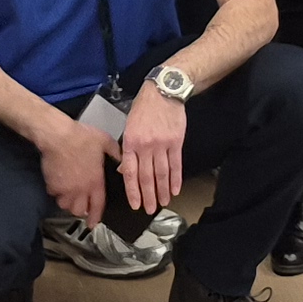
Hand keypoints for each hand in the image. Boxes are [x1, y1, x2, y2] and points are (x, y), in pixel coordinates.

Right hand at [38, 113, 113, 224]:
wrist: (59, 136)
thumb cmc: (81, 138)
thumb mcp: (105, 141)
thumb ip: (115, 152)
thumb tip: (121, 158)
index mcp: (95, 181)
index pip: (98, 205)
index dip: (96, 216)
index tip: (93, 223)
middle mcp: (81, 189)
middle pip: (79, 210)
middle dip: (80, 210)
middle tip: (81, 206)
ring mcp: (65, 188)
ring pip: (65, 205)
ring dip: (68, 203)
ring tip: (69, 197)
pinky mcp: (53, 184)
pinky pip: (54, 194)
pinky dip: (56, 192)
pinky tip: (58, 185)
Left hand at [118, 90, 188, 211]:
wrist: (163, 91)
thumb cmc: (144, 108)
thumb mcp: (129, 126)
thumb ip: (128, 149)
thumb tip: (126, 170)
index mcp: (131, 142)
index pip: (131, 173)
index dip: (133, 191)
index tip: (136, 204)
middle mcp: (146, 146)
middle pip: (147, 176)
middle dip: (149, 196)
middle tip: (150, 209)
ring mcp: (162, 144)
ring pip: (162, 173)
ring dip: (163, 190)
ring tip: (164, 202)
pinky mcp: (176, 142)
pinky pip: (176, 164)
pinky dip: (176, 179)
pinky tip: (175, 189)